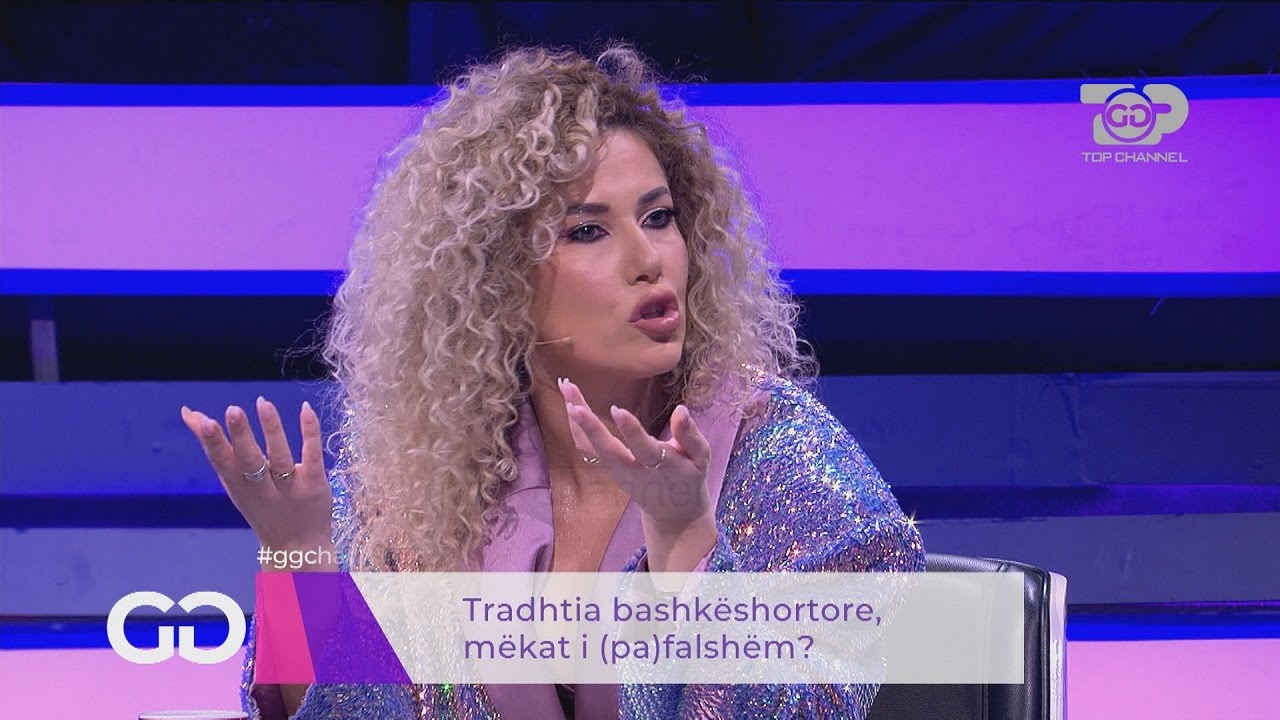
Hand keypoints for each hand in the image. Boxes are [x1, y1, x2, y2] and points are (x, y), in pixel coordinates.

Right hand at [180, 397, 335, 570]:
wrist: (296, 548)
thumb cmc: (259, 505)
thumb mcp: (233, 482)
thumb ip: (215, 447)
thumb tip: (188, 412)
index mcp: (238, 486)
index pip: (222, 462)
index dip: (212, 442)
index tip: (203, 419)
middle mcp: (261, 488)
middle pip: (249, 460)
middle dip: (240, 436)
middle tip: (232, 410)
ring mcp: (290, 487)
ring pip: (280, 457)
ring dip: (272, 430)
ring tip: (263, 403)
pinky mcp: (315, 485)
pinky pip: (312, 456)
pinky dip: (309, 433)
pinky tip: (305, 409)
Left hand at [556, 378, 711, 532]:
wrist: (672, 512)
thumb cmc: (689, 478)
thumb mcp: (701, 458)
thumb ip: (690, 435)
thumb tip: (681, 410)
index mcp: (661, 467)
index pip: (643, 449)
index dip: (631, 430)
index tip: (617, 409)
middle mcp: (633, 471)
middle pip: (605, 449)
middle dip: (587, 423)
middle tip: (572, 394)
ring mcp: (616, 471)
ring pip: (590, 448)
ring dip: (575, 419)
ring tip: (566, 387)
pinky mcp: (607, 469)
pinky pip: (586, 449)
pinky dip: (575, 427)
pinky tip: (569, 402)